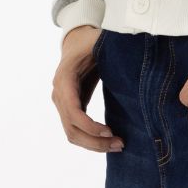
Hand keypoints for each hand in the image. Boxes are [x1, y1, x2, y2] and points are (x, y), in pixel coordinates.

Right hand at [51, 25, 124, 152]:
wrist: (76, 42)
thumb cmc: (89, 42)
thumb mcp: (98, 41)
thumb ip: (109, 46)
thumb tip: (128, 49)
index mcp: (65, 78)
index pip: (73, 111)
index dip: (89, 125)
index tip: (109, 131)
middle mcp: (59, 94)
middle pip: (71, 129)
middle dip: (95, 142)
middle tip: (119, 144)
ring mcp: (61, 103)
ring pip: (72, 134)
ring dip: (94, 145)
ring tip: (117, 145)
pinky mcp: (69, 109)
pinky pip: (76, 130)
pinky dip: (91, 139)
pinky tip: (108, 140)